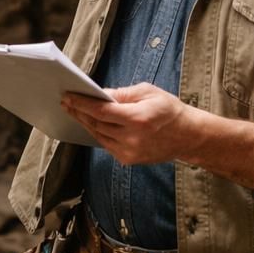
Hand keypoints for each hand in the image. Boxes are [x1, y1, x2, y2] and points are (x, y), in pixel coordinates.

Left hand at [61, 83, 190, 164]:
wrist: (187, 136)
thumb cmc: (169, 109)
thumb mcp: (148, 92)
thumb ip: (122, 94)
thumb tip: (100, 93)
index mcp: (137, 118)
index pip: (101, 110)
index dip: (82, 103)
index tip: (68, 96)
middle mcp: (132, 138)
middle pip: (96, 124)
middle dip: (79, 112)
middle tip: (66, 102)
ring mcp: (129, 152)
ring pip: (98, 135)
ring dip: (85, 123)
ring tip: (74, 111)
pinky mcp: (129, 160)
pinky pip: (106, 144)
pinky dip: (97, 133)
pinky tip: (90, 123)